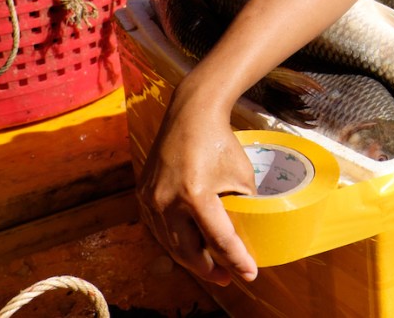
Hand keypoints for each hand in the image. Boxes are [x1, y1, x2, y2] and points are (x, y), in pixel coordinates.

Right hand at [136, 100, 258, 284]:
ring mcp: (151, 199)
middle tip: (228, 278)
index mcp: (195, 193)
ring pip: (171, 243)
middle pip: (189, 250)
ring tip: (212, 269)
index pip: (218, 239)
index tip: (250, 275)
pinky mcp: (143, 196)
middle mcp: (167, 200)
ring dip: (191, 260)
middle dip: (210, 269)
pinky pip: (159, 229)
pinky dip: (176, 242)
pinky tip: (190, 248)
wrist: (191, 115)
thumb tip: (247, 236)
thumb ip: (242, 206)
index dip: (236, 260)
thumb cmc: (221, 143)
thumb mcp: (241, 175)